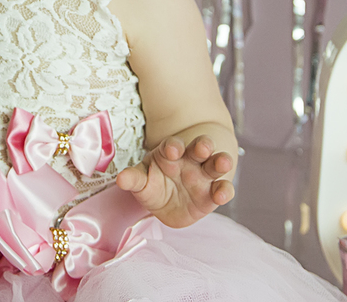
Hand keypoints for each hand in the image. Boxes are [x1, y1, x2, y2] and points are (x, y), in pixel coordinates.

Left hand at [114, 135, 234, 228]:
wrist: (171, 202)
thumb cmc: (155, 184)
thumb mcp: (142, 181)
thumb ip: (134, 179)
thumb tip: (121, 179)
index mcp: (171, 154)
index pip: (172, 145)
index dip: (173, 146)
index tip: (172, 150)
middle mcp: (191, 160)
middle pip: (199, 147)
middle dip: (202, 145)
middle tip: (203, 147)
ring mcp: (204, 175)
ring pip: (215, 164)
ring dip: (220, 161)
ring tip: (223, 162)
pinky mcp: (213, 193)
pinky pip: (223, 189)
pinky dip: (225, 190)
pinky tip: (222, 194)